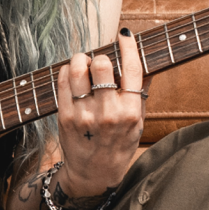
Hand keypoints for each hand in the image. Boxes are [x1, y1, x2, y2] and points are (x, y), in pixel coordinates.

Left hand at [56, 30, 149, 197]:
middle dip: (99, 57)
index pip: (132, 69)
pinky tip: (71, 74)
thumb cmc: (118, 145)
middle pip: (100, 65)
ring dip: (79, 60)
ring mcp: (85, 115)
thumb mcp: (138, 123)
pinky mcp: (65, 117)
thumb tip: (146, 64)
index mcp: (131, 112)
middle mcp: (108, 112)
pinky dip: (66, 72)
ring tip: (82, 64)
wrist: (93, 174)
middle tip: (97, 62)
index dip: (128, 46)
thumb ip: (141, 93)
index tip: (124, 36)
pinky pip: (63, 82)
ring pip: (77, 70)